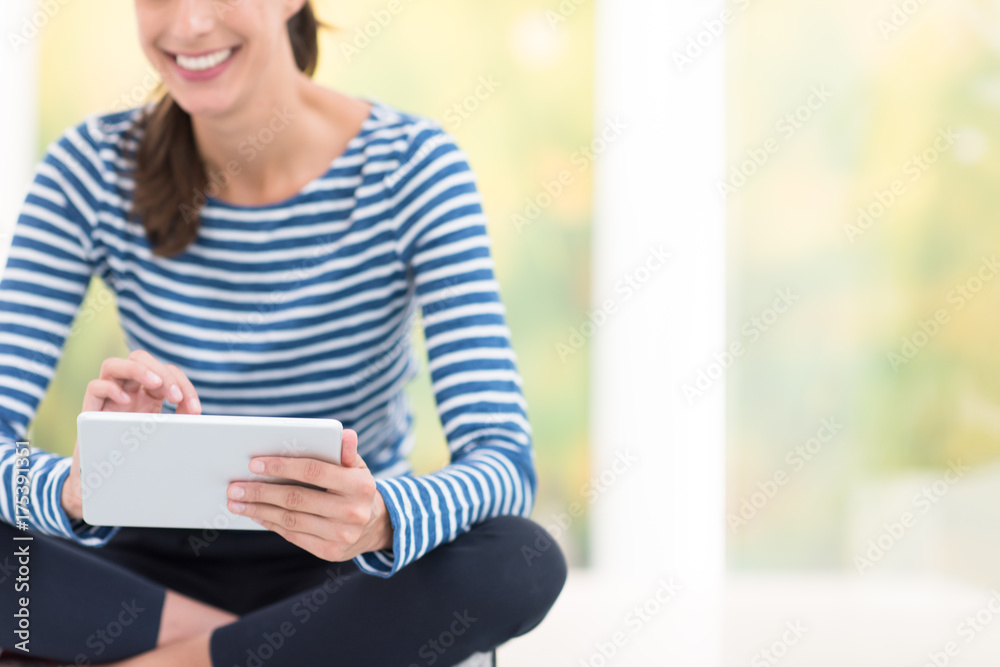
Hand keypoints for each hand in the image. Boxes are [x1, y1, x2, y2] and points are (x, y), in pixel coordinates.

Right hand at [63, 349, 202, 520]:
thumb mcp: (164, 435)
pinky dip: (110, 388)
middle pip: (140, 358)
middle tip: (175, 397)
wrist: (105, 481)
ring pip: (113, 365)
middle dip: (162, 372)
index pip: (166, 372)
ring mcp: (107, 399)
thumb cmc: (137, 455)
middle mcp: (126, 390)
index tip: (194, 409)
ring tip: (156, 385)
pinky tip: (126, 401)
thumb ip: (179, 422)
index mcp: (147, 393)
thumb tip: (196, 416)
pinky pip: (94, 387)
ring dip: (138, 370)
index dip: (183, 385)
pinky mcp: (90, 412)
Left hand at [225, 429, 393, 561]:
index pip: (314, 472)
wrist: (375, 526)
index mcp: (359, 485)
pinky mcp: (329, 552)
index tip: (254, 464)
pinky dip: (271, 524)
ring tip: (236, 502)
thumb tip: (346, 434)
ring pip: (290, 520)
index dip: (282, 467)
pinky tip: (256, 514)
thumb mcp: (357, 467)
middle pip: (296, 499)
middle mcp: (352, 512)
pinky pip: (293, 536)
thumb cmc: (356, 488)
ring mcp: (341, 535)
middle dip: (261, 492)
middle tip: (235, 487)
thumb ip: (347, 451)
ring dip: (259, 510)